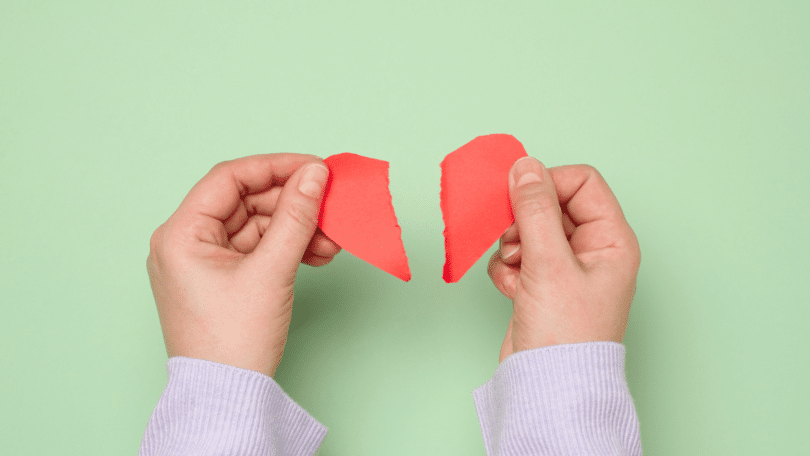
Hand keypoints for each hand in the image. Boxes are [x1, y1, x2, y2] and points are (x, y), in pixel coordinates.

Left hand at [146, 154, 340, 377]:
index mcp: (180, 234)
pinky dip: (287, 248)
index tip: (314, 168)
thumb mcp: (271, 271)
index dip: (276, 167)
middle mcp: (186, 242)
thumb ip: (296, 217)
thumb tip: (315, 175)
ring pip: (257, 226)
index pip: (230, 179)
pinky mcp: (222, 278)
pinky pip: (258, 249)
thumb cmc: (233, 341)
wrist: (228, 396)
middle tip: (331, 207)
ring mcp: (203, 262)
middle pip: (247, 202)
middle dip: (293, 205)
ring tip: (331, 241)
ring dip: (296, 229)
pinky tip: (316, 254)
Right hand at [488, 157, 640, 362]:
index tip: (519, 197)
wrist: (548, 385)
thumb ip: (534, 210)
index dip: (548, 183)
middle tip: (513, 239)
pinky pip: (517, 255)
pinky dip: (507, 268)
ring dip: (512, 245)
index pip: (581, 182)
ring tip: (516, 270)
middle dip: (524, 220)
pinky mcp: (541, 284)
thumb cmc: (566, 335)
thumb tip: (524, 167)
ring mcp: (565, 268)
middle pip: (551, 204)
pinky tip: (512, 289)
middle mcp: (592, 250)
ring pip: (529, 229)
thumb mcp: (549, 263)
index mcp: (611, 239)